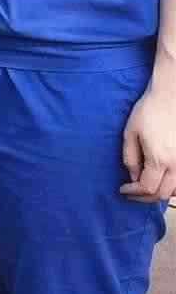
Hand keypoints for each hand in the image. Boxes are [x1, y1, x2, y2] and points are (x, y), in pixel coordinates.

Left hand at [120, 78, 175, 203]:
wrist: (172, 96)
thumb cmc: (149, 111)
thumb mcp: (130, 134)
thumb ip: (130, 158)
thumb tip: (133, 177)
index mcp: (160, 159)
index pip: (147, 188)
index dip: (133, 192)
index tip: (123, 189)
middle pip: (162, 193)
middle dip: (144, 197)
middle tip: (132, 192)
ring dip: (160, 193)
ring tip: (146, 187)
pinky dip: (174, 187)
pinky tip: (163, 180)